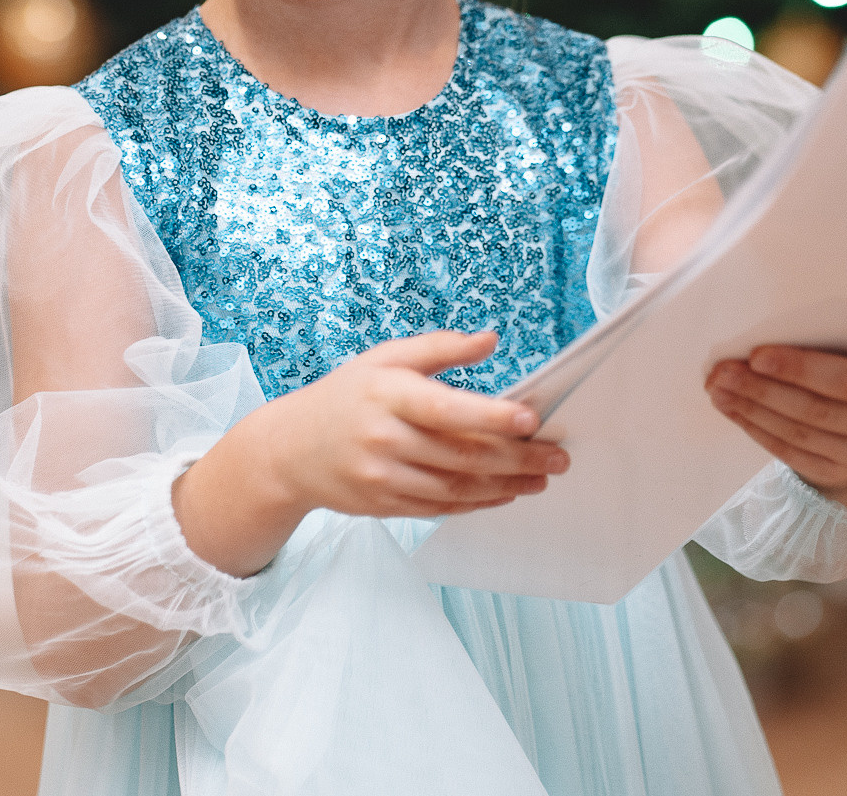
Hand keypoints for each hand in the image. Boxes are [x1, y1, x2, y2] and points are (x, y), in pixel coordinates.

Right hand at [266, 330, 568, 517]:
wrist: (288, 451)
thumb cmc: (345, 396)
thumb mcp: (384, 359)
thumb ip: (439, 348)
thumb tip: (491, 340)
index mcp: (389, 395)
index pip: (448, 409)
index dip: (492, 416)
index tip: (532, 419)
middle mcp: (385, 439)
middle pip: (463, 455)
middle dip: (518, 458)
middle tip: (558, 457)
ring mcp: (384, 477)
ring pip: (457, 488)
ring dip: (506, 486)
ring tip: (542, 478)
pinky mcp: (384, 505)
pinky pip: (441, 508)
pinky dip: (478, 503)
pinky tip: (505, 493)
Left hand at [705, 343, 846, 509]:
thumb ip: (831, 337)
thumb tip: (767, 325)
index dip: (801, 369)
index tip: (757, 354)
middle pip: (818, 410)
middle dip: (763, 390)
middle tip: (722, 371)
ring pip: (800, 433)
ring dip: (751, 409)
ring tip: (718, 388)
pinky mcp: (840, 473)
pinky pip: (791, 453)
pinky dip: (756, 429)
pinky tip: (732, 409)